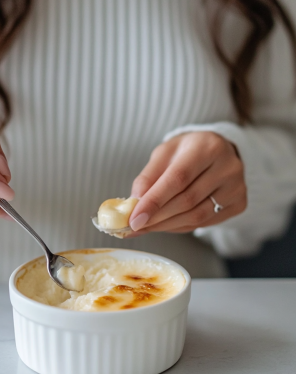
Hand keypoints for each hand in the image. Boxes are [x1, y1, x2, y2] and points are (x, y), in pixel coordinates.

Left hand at [128, 132, 246, 234]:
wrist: (218, 151)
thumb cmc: (187, 152)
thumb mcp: (164, 154)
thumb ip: (148, 176)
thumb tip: (135, 202)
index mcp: (207, 147)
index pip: (178, 178)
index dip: (154, 201)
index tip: (134, 218)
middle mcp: (228, 167)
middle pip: (187, 200)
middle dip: (156, 217)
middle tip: (134, 226)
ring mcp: (237, 187)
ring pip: (197, 216)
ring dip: (166, 225)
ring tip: (146, 227)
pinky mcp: (239, 203)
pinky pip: (205, 223)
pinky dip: (180, 226)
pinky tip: (166, 224)